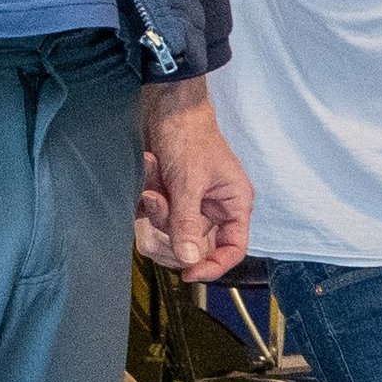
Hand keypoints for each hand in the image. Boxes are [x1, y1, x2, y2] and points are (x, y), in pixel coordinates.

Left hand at [138, 86, 252, 278]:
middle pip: (194, 247)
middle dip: (172, 230)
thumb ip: (187, 223)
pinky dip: (148, 203)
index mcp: (234, 204)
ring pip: (171, 235)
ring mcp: (191, 206)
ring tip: (152, 185)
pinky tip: (149, 174)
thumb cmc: (189, 136)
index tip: (188, 273)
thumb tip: (188, 259)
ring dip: (156, 214)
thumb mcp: (189, 181)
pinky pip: (156, 220)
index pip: (233, 249)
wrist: (165, 109)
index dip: (213, 265)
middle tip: (161, 204)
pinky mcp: (171, 201)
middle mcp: (215, 210)